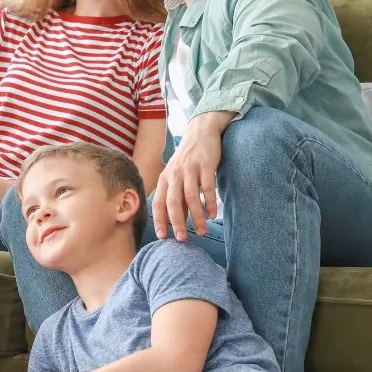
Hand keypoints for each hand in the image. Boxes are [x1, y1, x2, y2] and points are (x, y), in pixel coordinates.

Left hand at [152, 112, 232, 241]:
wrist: (200, 133)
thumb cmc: (187, 160)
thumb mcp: (176, 176)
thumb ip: (176, 197)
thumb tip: (177, 221)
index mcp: (164, 178)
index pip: (158, 202)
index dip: (159, 220)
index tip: (162, 236)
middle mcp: (174, 174)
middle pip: (173, 202)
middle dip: (176, 222)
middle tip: (181, 239)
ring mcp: (190, 169)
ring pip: (190, 197)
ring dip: (196, 217)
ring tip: (201, 231)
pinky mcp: (205, 165)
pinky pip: (207, 188)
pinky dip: (209, 203)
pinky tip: (212, 215)